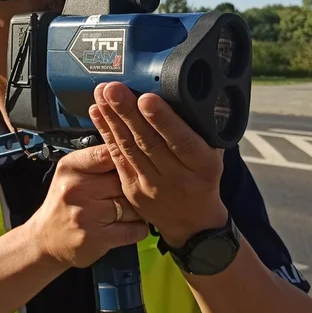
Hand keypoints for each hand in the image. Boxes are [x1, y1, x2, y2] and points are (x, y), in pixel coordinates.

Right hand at [28, 144, 147, 268]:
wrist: (45, 240)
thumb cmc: (64, 204)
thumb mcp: (71, 174)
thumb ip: (98, 160)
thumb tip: (131, 151)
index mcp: (70, 168)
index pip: (108, 154)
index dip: (125, 161)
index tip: (129, 167)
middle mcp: (76, 189)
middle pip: (125, 181)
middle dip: (130, 189)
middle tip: (123, 195)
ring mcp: (86, 215)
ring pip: (133, 206)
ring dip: (135, 211)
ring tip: (122, 213)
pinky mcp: (97, 238)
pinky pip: (135, 229)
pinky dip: (137, 229)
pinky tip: (126, 227)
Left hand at [89, 82, 227, 246]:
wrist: (193, 222)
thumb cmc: (203, 178)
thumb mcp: (214, 154)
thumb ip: (202, 130)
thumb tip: (184, 95)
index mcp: (203, 165)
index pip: (182, 141)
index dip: (163, 120)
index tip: (147, 99)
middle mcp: (177, 177)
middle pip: (149, 142)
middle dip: (129, 113)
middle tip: (114, 90)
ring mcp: (152, 186)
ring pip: (129, 148)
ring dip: (113, 119)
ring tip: (102, 95)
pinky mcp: (132, 189)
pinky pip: (117, 157)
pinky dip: (106, 133)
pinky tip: (98, 114)